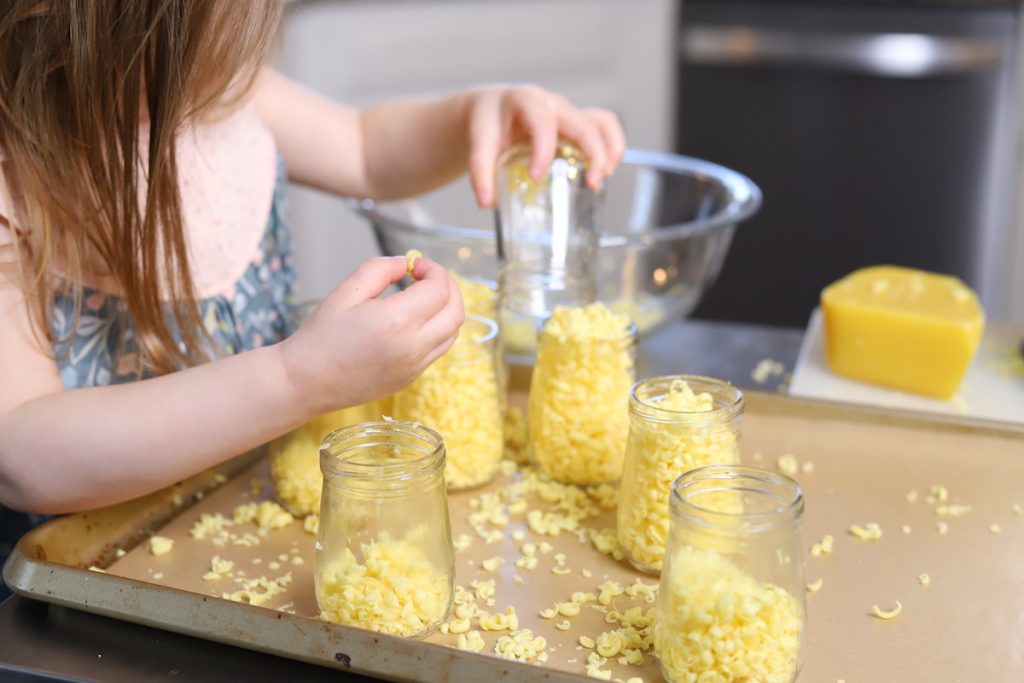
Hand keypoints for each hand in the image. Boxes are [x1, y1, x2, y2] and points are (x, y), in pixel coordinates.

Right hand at [279, 256, 464, 415]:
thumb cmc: (321, 335)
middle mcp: (412, 346)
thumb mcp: (347, 291)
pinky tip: (416, 319)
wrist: (307, 381)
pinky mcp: (411, 378)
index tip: (416, 265)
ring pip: (452, 332)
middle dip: (449, 287)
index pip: (438, 289)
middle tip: (428, 277)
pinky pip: (439, 349)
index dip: (433, 270)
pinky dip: (438, 329)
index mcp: (396, 321)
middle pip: (456, 311)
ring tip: (424, 296)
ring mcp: (415, 366)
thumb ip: (380, 269)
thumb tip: (406, 263)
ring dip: (447, 308)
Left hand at [464, 85, 626, 206]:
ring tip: (602, 179)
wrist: (490, 107)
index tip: (536, 177)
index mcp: (521, 102)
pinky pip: (603, 125)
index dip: (542, 149)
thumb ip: (481, 172)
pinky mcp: (575, 120)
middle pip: (579, 122)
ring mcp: (564, 110)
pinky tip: (609, 169)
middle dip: (590, 152)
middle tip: (591, 183)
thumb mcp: (478, 143)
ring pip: (597, 121)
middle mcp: (548, 103)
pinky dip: (612, 145)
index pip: (539, 121)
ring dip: (606, 150)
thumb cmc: (486, 126)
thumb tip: (487, 203)